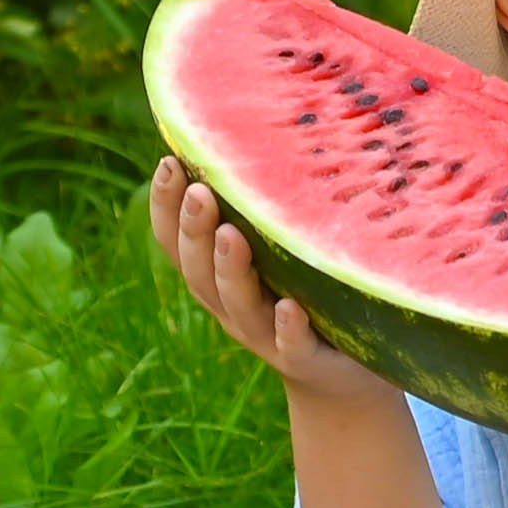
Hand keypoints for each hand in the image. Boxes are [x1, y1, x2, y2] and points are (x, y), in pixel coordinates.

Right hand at [149, 157, 397, 407]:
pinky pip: (292, 344)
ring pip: (237, 303)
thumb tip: (258, 132)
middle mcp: (232, 306)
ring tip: (233, 235)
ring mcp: (265, 334)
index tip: (168, 160)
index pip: (177, 241)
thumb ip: (264, 213)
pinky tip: (291, 307)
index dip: (165, 206)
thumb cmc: (307, 295)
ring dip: (231, 269)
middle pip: (198, 269)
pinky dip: (288, 326)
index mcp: (218, 277)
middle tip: (200, 191)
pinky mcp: (305, 359)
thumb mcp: (280, 253)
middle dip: (196, 229)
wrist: (342, 376)